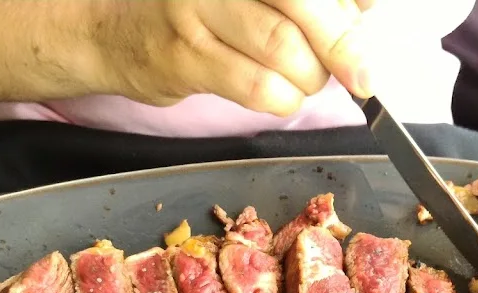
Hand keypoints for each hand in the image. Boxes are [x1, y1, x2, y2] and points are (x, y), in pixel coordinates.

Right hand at [89, 0, 375, 116]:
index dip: (348, 4)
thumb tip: (363, 8)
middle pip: (302, 6)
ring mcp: (198, 11)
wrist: (112, 29)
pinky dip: (283, 99)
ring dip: (310, 77)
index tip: (366, 18)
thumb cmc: (193, 7)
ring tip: (305, 80)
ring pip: (284, 51)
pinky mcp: (186, 58)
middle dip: (343, 46)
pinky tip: (279, 95)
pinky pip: (258, 88)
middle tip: (361, 74)